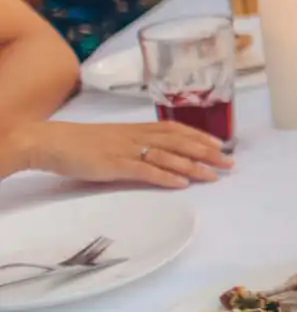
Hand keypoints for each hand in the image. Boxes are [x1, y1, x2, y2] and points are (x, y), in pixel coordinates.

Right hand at [17, 119, 231, 188]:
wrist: (52, 142)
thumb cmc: (82, 142)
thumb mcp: (115, 138)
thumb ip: (136, 143)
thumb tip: (157, 153)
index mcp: (138, 128)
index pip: (177, 130)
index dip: (201, 136)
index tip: (221, 144)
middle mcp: (137, 136)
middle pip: (180, 142)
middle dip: (207, 152)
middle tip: (229, 163)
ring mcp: (127, 150)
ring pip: (168, 156)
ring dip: (194, 166)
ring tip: (214, 175)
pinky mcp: (115, 165)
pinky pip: (145, 170)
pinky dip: (166, 176)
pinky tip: (182, 183)